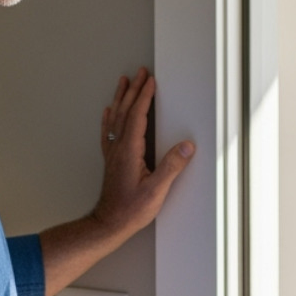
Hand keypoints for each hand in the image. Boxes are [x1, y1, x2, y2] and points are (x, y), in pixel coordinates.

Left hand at [93, 68, 193, 239]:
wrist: (109, 223)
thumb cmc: (131, 210)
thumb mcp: (156, 191)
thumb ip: (171, 167)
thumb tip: (187, 147)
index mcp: (130, 151)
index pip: (137, 116)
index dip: (144, 96)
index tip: (150, 81)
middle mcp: (118, 148)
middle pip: (125, 111)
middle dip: (133, 89)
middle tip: (140, 72)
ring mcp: (112, 153)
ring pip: (115, 117)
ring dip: (120, 97)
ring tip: (123, 81)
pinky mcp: (111, 160)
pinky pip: (108, 131)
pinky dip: (109, 117)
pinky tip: (109, 111)